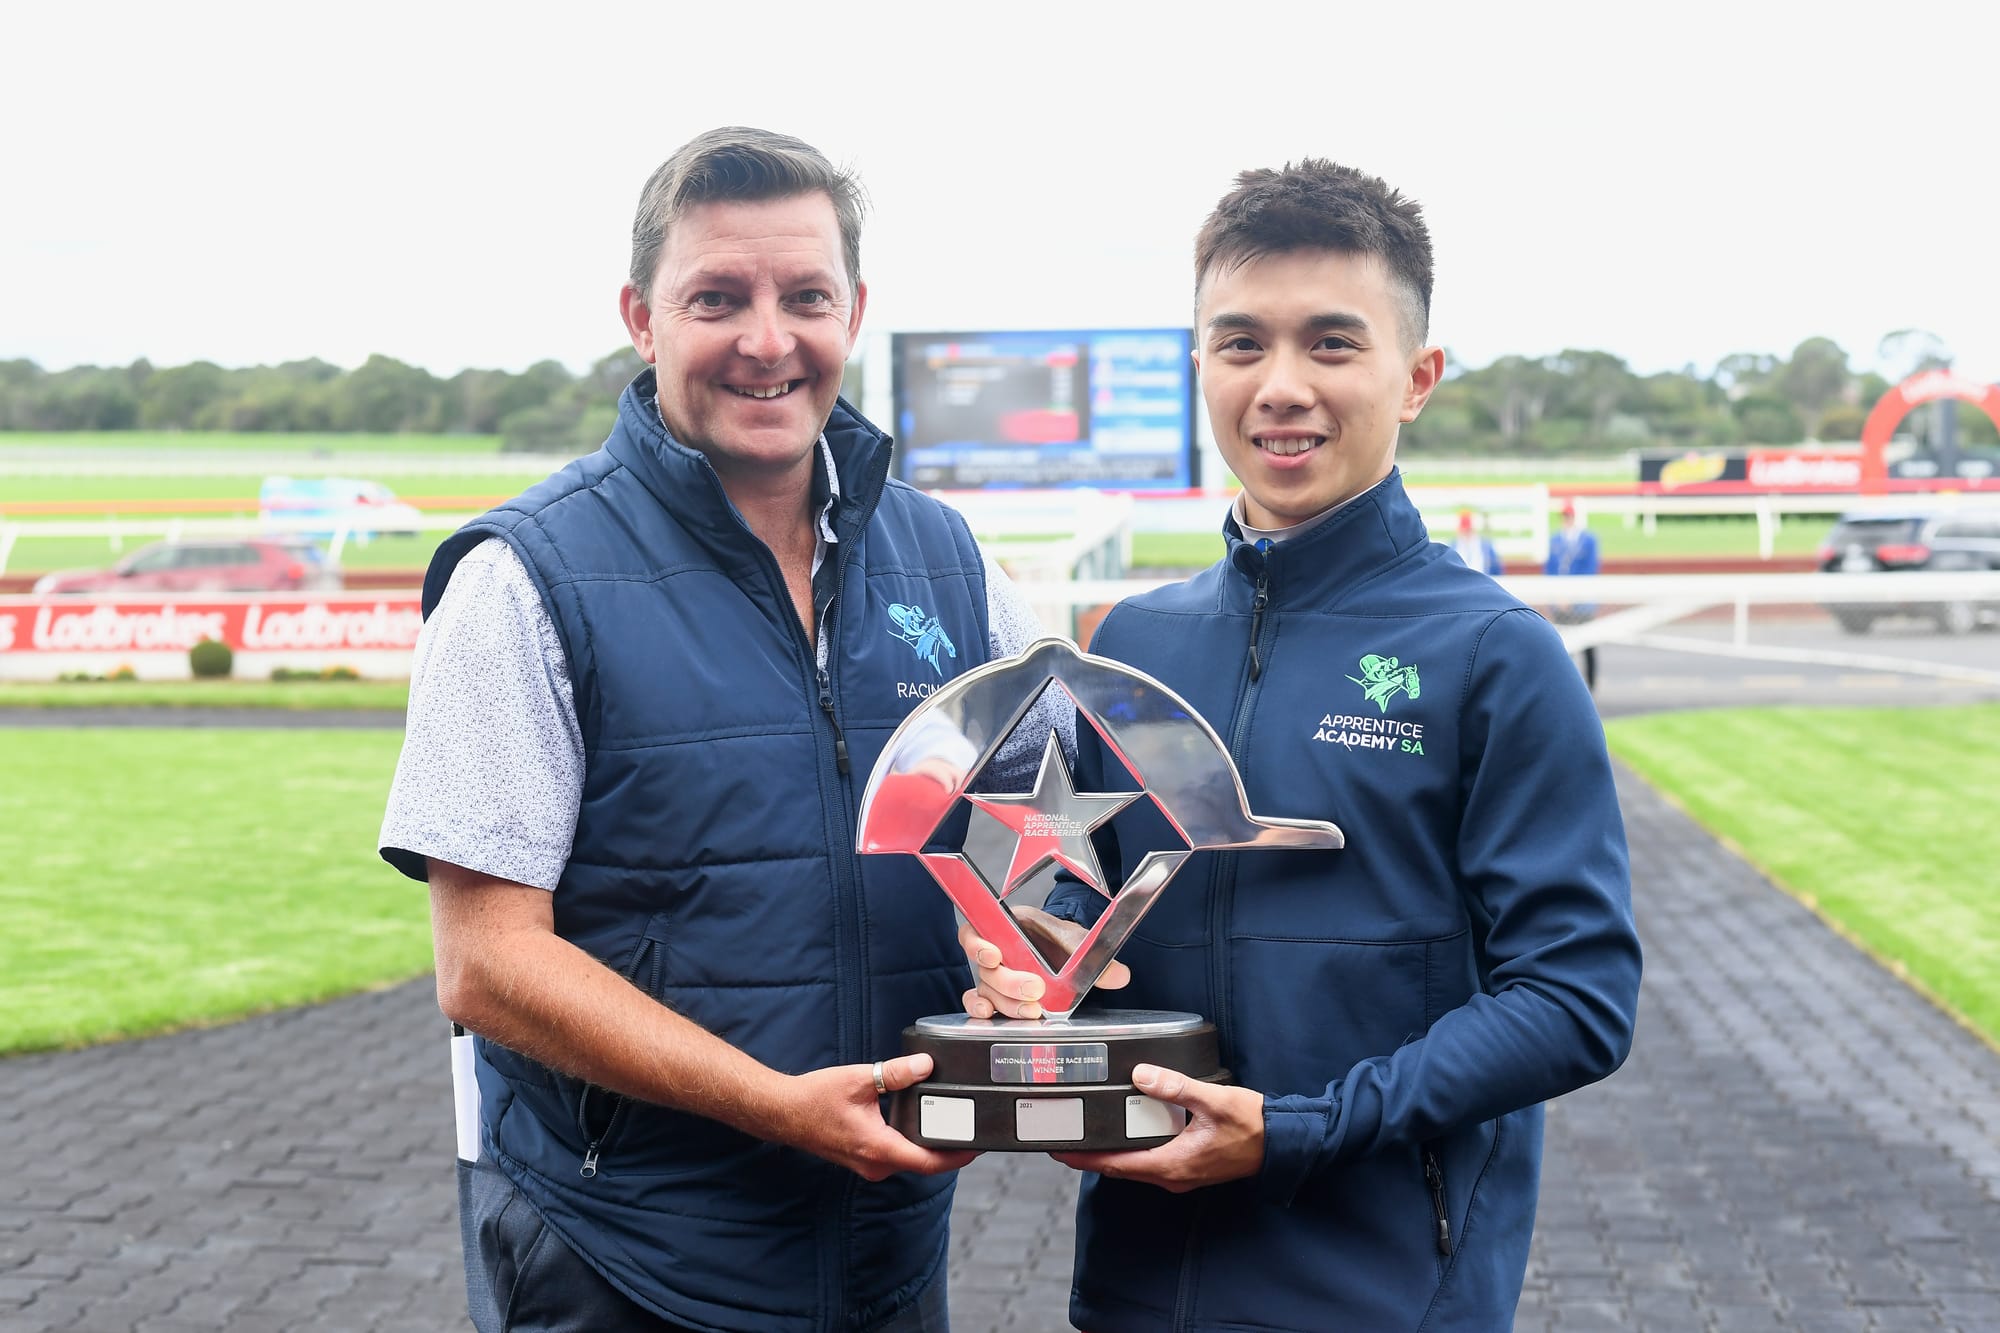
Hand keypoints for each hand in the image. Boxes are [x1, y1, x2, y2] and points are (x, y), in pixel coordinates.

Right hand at [771, 1054, 976, 1180]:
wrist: (783, 1111)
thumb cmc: (815, 1098)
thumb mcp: (859, 1079)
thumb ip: (895, 1073)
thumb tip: (926, 1065)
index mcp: (878, 1148)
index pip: (928, 1162)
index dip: (956, 1156)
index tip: (977, 1147)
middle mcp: (875, 1164)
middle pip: (923, 1164)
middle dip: (948, 1150)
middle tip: (970, 1130)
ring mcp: (868, 1165)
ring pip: (908, 1160)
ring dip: (928, 1147)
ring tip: (951, 1125)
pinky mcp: (863, 1159)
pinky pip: (895, 1156)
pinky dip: (911, 1144)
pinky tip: (919, 1125)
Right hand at [959, 907, 1128, 1019]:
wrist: (1065, 954)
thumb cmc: (1063, 941)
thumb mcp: (1079, 944)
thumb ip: (1096, 959)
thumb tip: (1120, 976)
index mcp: (1007, 926)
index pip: (974, 932)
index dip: (977, 945)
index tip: (994, 956)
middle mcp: (994, 949)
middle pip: (985, 968)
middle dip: (1009, 982)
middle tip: (1034, 990)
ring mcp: (994, 974)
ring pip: (986, 989)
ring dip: (1005, 1002)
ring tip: (1030, 1010)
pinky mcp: (997, 994)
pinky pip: (980, 1001)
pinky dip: (982, 1009)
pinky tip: (991, 1016)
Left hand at [1052, 1063, 1264, 1191]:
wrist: (1281, 1143)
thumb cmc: (1252, 1124)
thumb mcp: (1212, 1100)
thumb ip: (1175, 1087)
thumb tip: (1140, 1074)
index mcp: (1171, 1164)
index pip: (1116, 1165)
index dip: (1084, 1158)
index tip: (1059, 1150)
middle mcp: (1171, 1176)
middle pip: (1119, 1169)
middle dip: (1090, 1156)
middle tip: (1064, 1138)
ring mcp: (1180, 1175)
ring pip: (1134, 1167)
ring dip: (1110, 1154)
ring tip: (1087, 1134)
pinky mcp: (1188, 1167)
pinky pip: (1150, 1162)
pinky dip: (1131, 1151)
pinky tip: (1125, 1133)